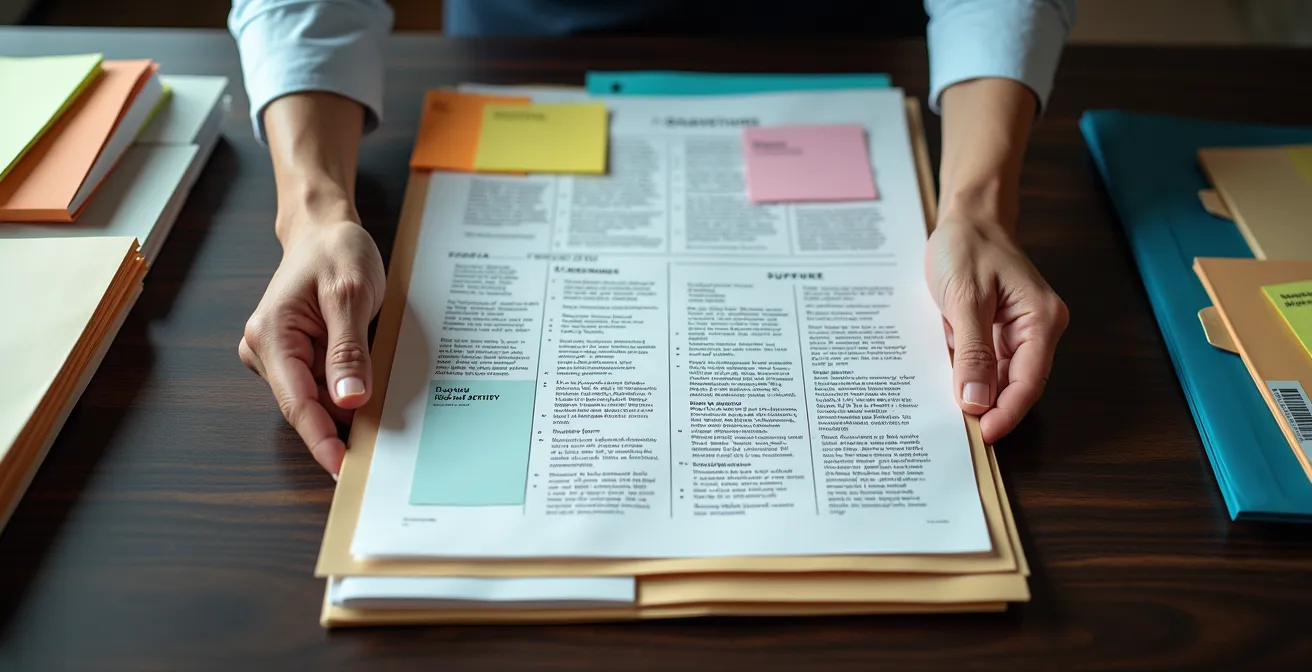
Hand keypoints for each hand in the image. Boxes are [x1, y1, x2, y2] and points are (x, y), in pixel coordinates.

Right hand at [239, 217, 385, 475]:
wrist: (325, 230)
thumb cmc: (336, 251)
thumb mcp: (351, 296)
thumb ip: (348, 351)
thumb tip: (348, 400)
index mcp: (272, 334)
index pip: (297, 402)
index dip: (321, 439)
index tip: (342, 467)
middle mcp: (266, 349)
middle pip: (306, 406)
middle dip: (339, 429)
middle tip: (380, 451)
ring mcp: (279, 355)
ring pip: (316, 399)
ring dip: (346, 410)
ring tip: (383, 416)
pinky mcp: (296, 356)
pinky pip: (322, 386)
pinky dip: (347, 392)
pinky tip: (370, 391)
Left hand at [925, 218, 1067, 442]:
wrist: (966, 217)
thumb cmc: (968, 246)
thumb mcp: (965, 298)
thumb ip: (972, 352)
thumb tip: (976, 402)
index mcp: (1041, 320)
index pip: (1029, 381)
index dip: (1007, 412)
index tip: (982, 435)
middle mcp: (1037, 329)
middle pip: (1017, 384)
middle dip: (990, 407)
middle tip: (958, 431)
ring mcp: (1018, 332)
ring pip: (999, 378)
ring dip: (975, 393)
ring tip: (947, 412)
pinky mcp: (998, 331)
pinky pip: (984, 363)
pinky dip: (966, 374)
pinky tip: (946, 385)